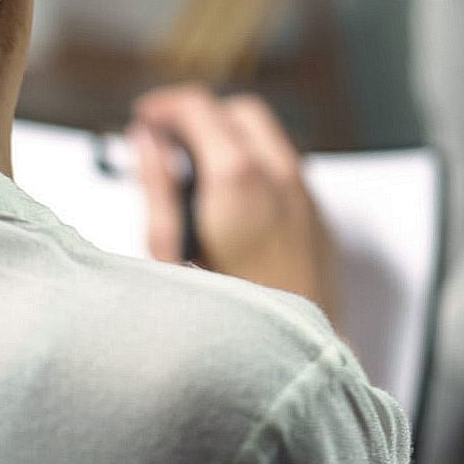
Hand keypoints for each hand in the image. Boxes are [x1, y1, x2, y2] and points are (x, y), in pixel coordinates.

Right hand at [127, 84, 335, 321]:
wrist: (294, 359)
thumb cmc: (228, 318)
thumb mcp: (169, 252)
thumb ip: (157, 185)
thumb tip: (146, 139)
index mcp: (238, 177)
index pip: (200, 106)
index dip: (165, 105)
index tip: (144, 118)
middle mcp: (281, 176)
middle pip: (239, 110)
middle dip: (202, 114)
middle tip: (167, 140)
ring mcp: (305, 194)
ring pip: (269, 137)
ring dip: (232, 138)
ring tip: (196, 171)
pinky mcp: (318, 216)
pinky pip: (288, 167)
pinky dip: (258, 163)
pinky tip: (232, 198)